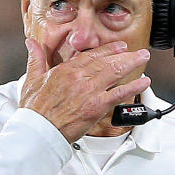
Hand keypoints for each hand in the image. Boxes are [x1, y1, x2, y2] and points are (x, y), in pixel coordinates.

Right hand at [19, 37, 150, 142]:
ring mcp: (90, 91)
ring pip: (115, 72)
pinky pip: (120, 93)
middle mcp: (80, 77)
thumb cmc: (35, 111)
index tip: (117, 47)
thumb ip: (36, 59)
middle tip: (136, 51)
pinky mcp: (97, 106)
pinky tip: (143, 82)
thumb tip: (31, 44)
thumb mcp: (31, 80)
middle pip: (107, 61)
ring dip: (132, 64)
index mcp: (66, 70)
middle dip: (124, 54)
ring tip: (143, 58)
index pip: (90, 55)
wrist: (39, 130)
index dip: (106, 50)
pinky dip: (133, 87)